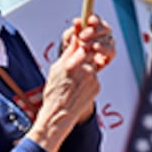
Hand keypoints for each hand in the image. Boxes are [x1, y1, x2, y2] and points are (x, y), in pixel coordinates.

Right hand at [29, 29, 103, 151]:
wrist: (59, 115)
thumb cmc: (54, 91)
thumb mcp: (56, 69)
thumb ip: (69, 52)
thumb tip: (75, 37)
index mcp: (72, 64)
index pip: (84, 44)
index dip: (83, 42)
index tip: (80, 42)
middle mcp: (85, 70)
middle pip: (91, 53)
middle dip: (86, 53)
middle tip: (77, 60)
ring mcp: (93, 79)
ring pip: (92, 65)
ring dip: (86, 67)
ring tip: (74, 78)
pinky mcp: (97, 86)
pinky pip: (94, 77)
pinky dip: (88, 78)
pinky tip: (78, 87)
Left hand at [63, 15, 115, 71]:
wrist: (71, 67)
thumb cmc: (70, 50)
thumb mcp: (67, 40)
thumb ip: (72, 31)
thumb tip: (77, 21)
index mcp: (92, 27)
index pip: (96, 20)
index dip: (94, 19)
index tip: (89, 21)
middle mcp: (102, 34)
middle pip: (105, 28)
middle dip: (94, 31)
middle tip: (82, 36)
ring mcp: (107, 44)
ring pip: (109, 38)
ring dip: (99, 40)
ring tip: (88, 45)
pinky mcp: (109, 56)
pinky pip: (112, 51)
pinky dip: (104, 48)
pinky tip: (95, 48)